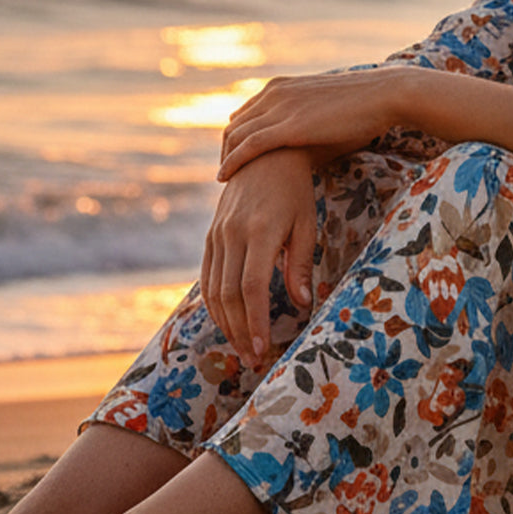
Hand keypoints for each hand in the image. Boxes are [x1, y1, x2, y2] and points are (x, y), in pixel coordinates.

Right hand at [201, 148, 316, 369]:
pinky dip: (215, 307)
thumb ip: (300, 264)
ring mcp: (217, 235)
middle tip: (254, 361)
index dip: (256, 322)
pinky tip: (228, 325)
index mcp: (260, 231)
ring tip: (243, 350)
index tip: (264, 349)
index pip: (252, 287)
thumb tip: (302, 304)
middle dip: (241, 333)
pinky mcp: (210, 237)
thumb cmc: (295, 190)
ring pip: (213, 291)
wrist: (265, 153)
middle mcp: (232, 234)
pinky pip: (207, 279)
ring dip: (226, 325)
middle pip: (229, 296)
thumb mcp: (305, 224)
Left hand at [218, 69, 401, 182]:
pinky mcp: (287, 126)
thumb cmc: (360, 110)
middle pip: (233, 126)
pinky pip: (247, 146)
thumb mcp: (320, 114)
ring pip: (235, 136)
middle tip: (226, 177)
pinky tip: (225, 178)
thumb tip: (296, 153)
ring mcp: (279, 107)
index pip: (242, 116)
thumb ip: (300, 126)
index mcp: (280, 87)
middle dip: (224, 152)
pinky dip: (232, 163)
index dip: (233, 141)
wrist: (384, 96)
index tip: (232, 162)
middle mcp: (273, 94)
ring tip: (224, 182)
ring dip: (224, 160)